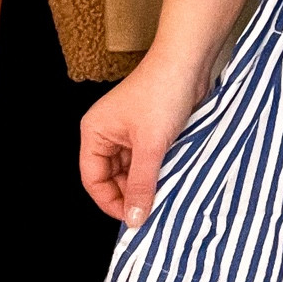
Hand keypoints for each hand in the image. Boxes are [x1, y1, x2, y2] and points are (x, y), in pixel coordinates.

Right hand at [79, 48, 208, 227]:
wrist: (189, 61)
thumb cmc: (163, 93)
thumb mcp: (151, 145)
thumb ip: (142, 184)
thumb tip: (135, 220)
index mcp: (95, 133)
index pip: (93, 179)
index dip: (110, 201)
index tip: (132, 218)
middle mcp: (107, 132)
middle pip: (111, 176)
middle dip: (129, 193)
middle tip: (151, 210)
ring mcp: (128, 130)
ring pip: (131, 169)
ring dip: (145, 182)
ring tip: (163, 196)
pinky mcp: (149, 128)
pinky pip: (147, 158)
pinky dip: (156, 170)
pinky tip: (170, 179)